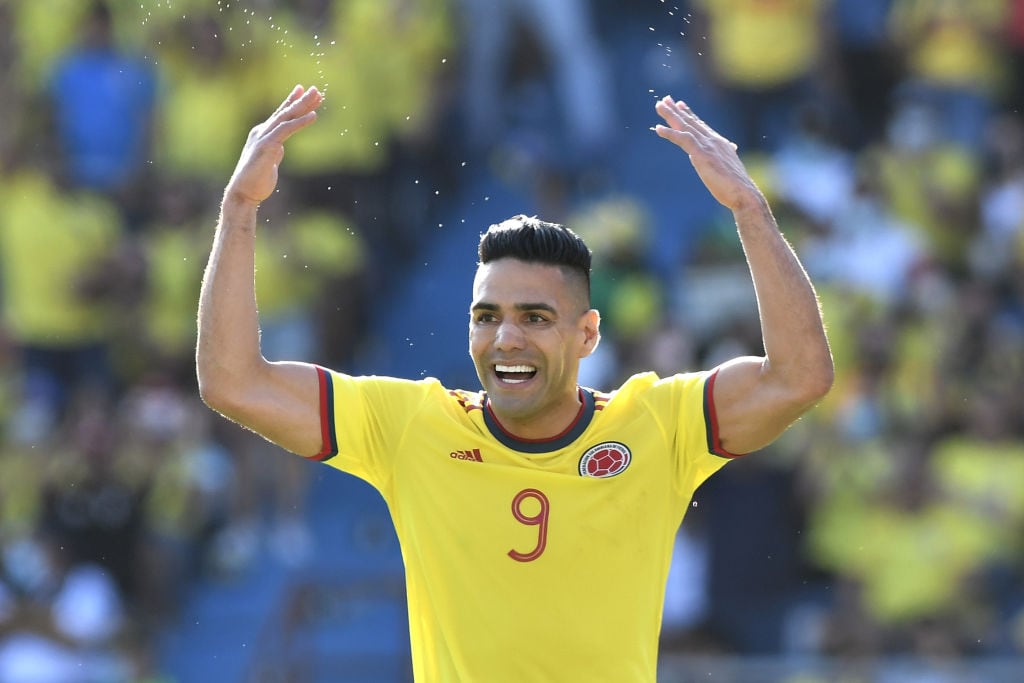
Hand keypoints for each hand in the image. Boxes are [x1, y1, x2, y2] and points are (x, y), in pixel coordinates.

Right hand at [225, 85, 323, 205]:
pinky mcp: (267, 146)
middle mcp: (262, 132)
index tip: (302, 90)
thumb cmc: (256, 180)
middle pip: (285, 112)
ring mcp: (263, 137)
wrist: (243, 193)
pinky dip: (300, 122)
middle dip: (301, 99)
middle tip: (315, 89)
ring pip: (286, 117)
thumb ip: (273, 151)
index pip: (279, 114)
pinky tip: (313, 116)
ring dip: (303, 105)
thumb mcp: (268, 162)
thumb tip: (279, 148)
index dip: (291, 101)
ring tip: (317, 96)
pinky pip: (286, 129)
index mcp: (262, 134)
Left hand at [653, 95, 760, 211]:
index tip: (680, 104)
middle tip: (665, 99)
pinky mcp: (701, 154)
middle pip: (691, 122)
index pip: (701, 125)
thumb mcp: (729, 167)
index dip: (689, 114)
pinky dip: (670, 133)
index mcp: (719, 143)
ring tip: (659, 105)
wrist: (743, 193)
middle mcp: (713, 140)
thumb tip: (732, 148)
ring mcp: (707, 146)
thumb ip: (726, 156)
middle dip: (677, 110)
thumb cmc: (737, 185)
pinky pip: (682, 139)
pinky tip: (658, 129)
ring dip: (670, 115)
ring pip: (685, 126)